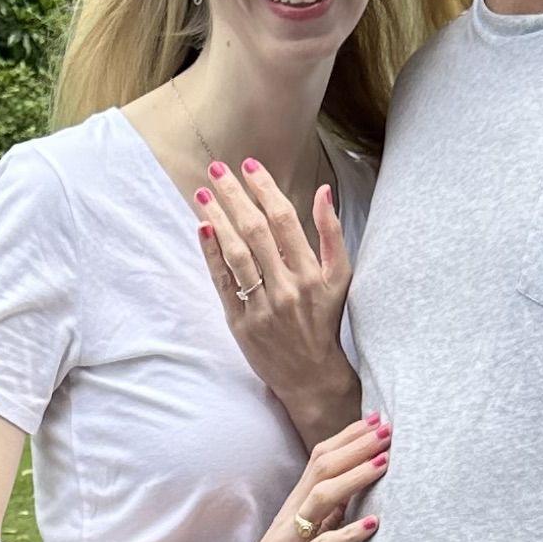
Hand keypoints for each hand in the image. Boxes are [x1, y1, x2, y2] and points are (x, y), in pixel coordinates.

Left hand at [196, 157, 358, 430]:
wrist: (310, 375)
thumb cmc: (324, 320)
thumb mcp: (340, 277)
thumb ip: (332, 233)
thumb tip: (323, 191)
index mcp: (311, 273)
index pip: (284, 220)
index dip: (264, 189)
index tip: (249, 165)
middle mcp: (286, 288)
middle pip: (255, 231)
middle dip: (234, 196)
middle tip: (217, 169)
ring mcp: (262, 306)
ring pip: (236, 254)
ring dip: (217, 220)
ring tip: (202, 194)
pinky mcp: (241, 323)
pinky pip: (223, 283)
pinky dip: (212, 255)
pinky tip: (203, 229)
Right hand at [202, 417, 387, 541]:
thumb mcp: (302, 532)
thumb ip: (325, 512)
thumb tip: (353, 493)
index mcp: (295, 502)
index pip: (320, 458)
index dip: (347, 437)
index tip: (375, 420)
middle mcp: (293, 513)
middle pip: (323, 468)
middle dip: (356, 447)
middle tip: (387, 430)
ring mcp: (292, 538)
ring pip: (322, 498)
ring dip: (354, 478)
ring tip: (383, 463)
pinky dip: (349, 533)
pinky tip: (373, 524)